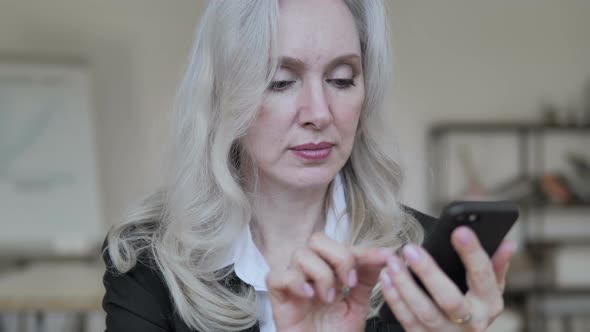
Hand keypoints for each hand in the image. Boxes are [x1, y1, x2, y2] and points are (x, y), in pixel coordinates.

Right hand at [266, 232, 390, 331]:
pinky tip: (308, 295)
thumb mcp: (356, 307)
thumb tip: (384, 257)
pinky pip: (277, 276)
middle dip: (339, 256)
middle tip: (349, 282)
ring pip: (300, 254)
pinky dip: (295, 282)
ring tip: (329, 298)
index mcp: (330, 273)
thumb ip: (365, 282)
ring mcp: (293, 283)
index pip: (345, 248)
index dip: (366, 251)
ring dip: (321, 273)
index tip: (387, 257)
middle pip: (317, 239)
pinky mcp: (278, 297)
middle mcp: (310, 273)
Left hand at [380, 226, 516, 331]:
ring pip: (425, 312)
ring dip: (405, 286)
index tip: (459, 231)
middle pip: (450, 299)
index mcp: (490, 304)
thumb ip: (495, 265)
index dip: (472, 253)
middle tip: (410, 248)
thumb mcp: (489, 288)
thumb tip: (508, 243)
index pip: (483, 275)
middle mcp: (473, 323)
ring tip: (393, 262)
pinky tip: (385, 279)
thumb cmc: (473, 305)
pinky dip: (394, 299)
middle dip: (429, 273)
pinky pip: (407, 321)